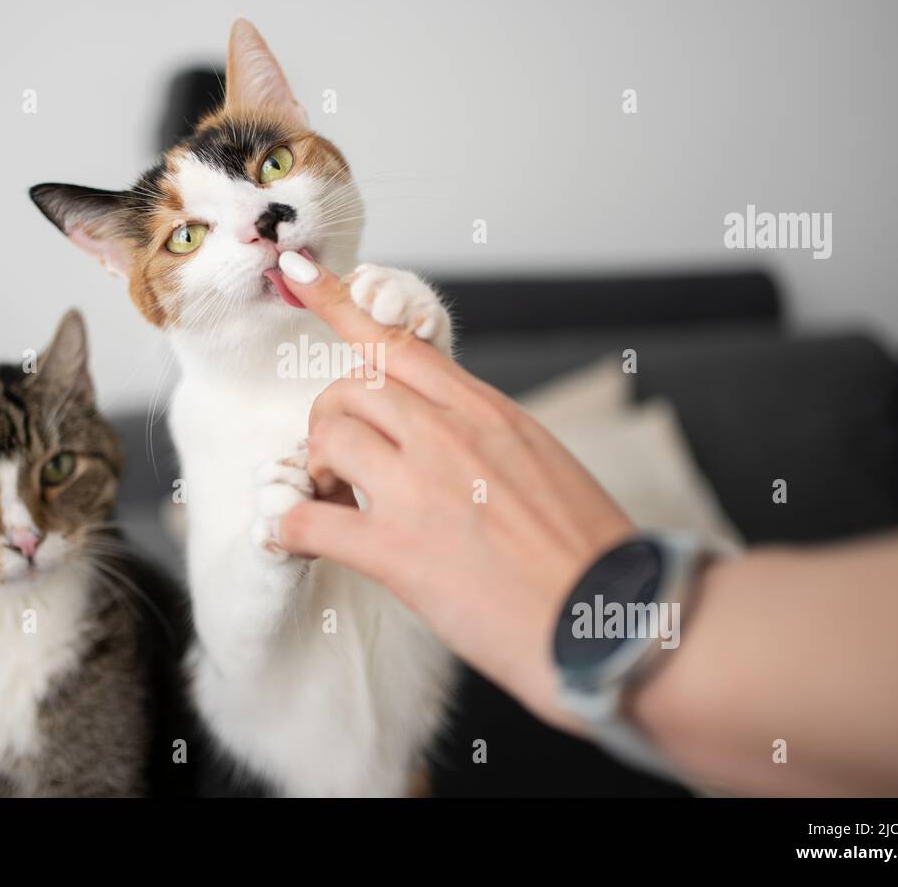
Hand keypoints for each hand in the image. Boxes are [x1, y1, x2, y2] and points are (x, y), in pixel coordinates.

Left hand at [275, 252, 634, 722]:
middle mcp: (449, 435)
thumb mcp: (543, 463)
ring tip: (335, 501)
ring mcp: (419, 488)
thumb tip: (452, 434)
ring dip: (315, 467)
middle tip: (339, 464)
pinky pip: (307, 520)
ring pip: (327, 436)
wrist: (610, 619)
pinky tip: (295, 542)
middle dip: (331, 419)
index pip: (398, 343)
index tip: (303, 279)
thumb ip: (487, 437)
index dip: (342, 309)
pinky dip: (288, 528)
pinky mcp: (395, 551)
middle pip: (351, 387)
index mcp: (487, 412)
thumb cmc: (586, 553)